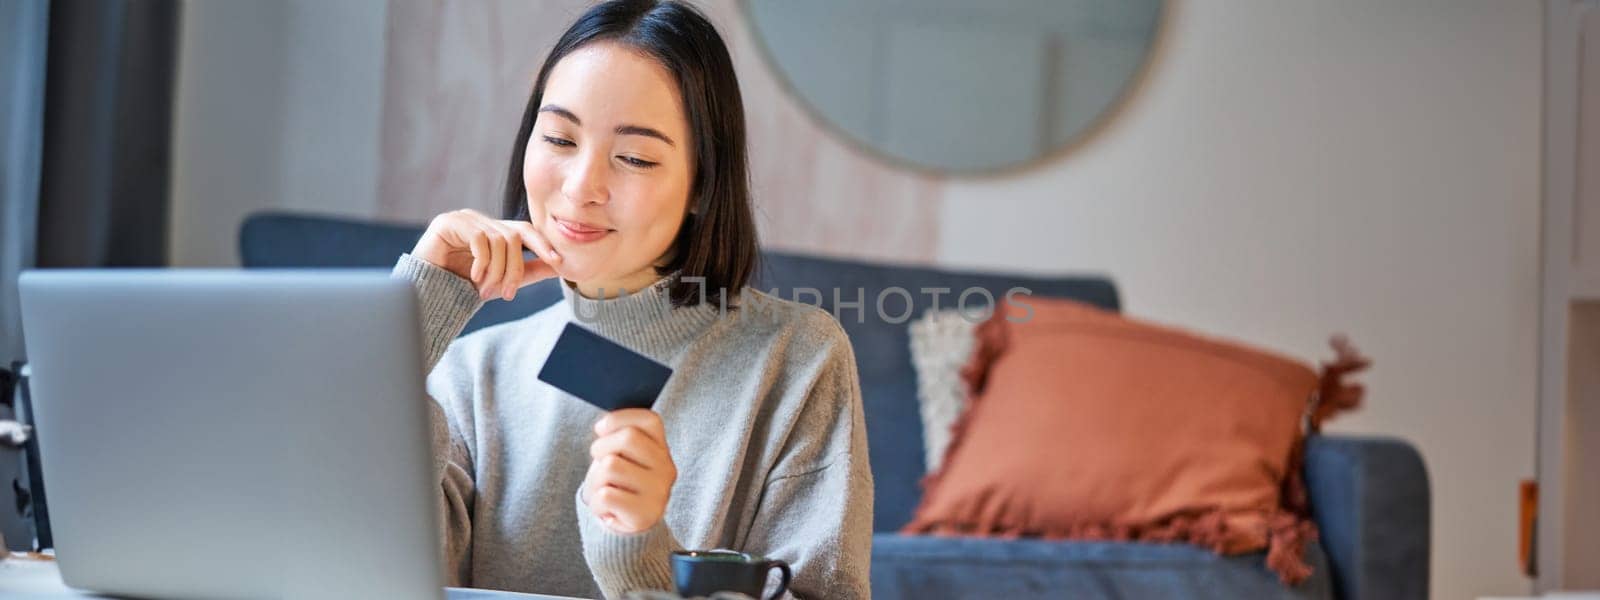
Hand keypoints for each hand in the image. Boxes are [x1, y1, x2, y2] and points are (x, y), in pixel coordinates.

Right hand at [411, 209, 561, 300]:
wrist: (427, 293)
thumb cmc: (461, 286)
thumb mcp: (501, 280)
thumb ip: (528, 272)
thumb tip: (559, 267)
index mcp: (493, 230)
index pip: (524, 230)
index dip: (543, 244)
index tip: (558, 262)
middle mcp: (480, 220)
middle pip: (513, 237)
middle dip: (514, 269)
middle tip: (508, 295)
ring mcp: (463, 219)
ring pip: (498, 240)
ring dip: (497, 271)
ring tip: (484, 290)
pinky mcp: (447, 222)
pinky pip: (479, 239)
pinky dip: (482, 262)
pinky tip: (473, 278)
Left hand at [580, 409, 676, 533]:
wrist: (631, 530)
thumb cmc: (620, 485)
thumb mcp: (623, 456)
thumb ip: (619, 437)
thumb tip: (603, 426)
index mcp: (663, 449)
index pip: (649, 420)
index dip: (618, 419)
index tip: (601, 430)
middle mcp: (666, 468)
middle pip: (628, 437)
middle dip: (601, 447)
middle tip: (599, 463)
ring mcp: (658, 492)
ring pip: (611, 466)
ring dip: (595, 480)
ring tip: (604, 490)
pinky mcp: (645, 514)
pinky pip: (606, 496)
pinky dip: (596, 503)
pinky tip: (607, 510)